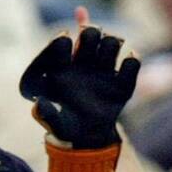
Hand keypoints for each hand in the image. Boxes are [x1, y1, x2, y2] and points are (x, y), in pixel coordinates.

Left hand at [19, 23, 139, 150]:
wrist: (87, 137)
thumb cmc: (65, 126)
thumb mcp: (53, 123)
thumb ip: (46, 114)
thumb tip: (39, 104)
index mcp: (63, 65)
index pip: (62, 44)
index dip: (63, 41)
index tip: (65, 41)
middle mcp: (85, 62)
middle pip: (90, 34)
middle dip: (90, 35)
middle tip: (88, 41)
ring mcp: (104, 71)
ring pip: (110, 43)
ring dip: (109, 45)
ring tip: (106, 56)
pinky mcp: (121, 85)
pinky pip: (131, 67)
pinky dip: (132, 62)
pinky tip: (131, 57)